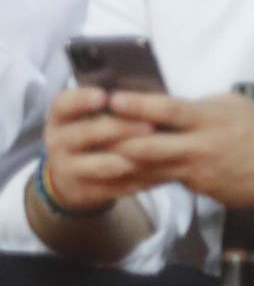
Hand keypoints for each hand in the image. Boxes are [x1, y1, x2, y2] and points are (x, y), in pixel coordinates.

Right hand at [40, 87, 157, 213]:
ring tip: (160, 150)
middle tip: (150, 125)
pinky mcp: (84, 191)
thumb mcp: (89, 113)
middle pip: (88, 133)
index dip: (82, 100)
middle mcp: (58, 141)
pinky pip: (114, 187)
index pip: (64, 104)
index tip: (103, 96)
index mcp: (61, 116)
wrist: (72, 172)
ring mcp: (68, 169)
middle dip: (122, 129)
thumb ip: (113, 104)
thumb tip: (145, 94)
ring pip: (102, 164)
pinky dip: (139, 179)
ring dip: (133, 158)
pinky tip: (162, 172)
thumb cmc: (92, 129)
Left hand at [106, 91, 253, 208]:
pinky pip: (167, 180)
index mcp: (211, 119)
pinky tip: (131, 173)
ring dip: (124, 163)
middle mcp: (201, 147)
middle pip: (147, 147)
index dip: (138, 105)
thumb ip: (201, 108)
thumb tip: (170, 108)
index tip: (113, 98)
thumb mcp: (235, 106)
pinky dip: (149, 175)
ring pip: (150, 169)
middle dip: (117, 142)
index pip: (169, 110)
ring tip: (99, 154)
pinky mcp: (199, 190)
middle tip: (93, 133)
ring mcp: (198, 172)